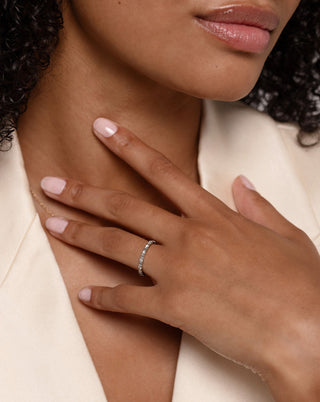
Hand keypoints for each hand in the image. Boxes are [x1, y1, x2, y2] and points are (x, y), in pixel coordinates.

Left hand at [41, 118, 319, 400]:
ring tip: (54, 225)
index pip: (162, 171)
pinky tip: (87, 294)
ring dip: (81, 234)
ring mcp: (178, 270)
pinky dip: (105, 298)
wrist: (306, 330)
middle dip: (84, 193)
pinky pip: (128, 300)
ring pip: (118, 246)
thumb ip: (257, 206)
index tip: (104, 129)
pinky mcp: (174, 306)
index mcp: (214, 216)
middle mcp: (189, 236)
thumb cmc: (301, 284)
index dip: (129, 147)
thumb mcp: (285, 235)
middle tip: (54, 184)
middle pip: (125, 207)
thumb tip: (242, 183)